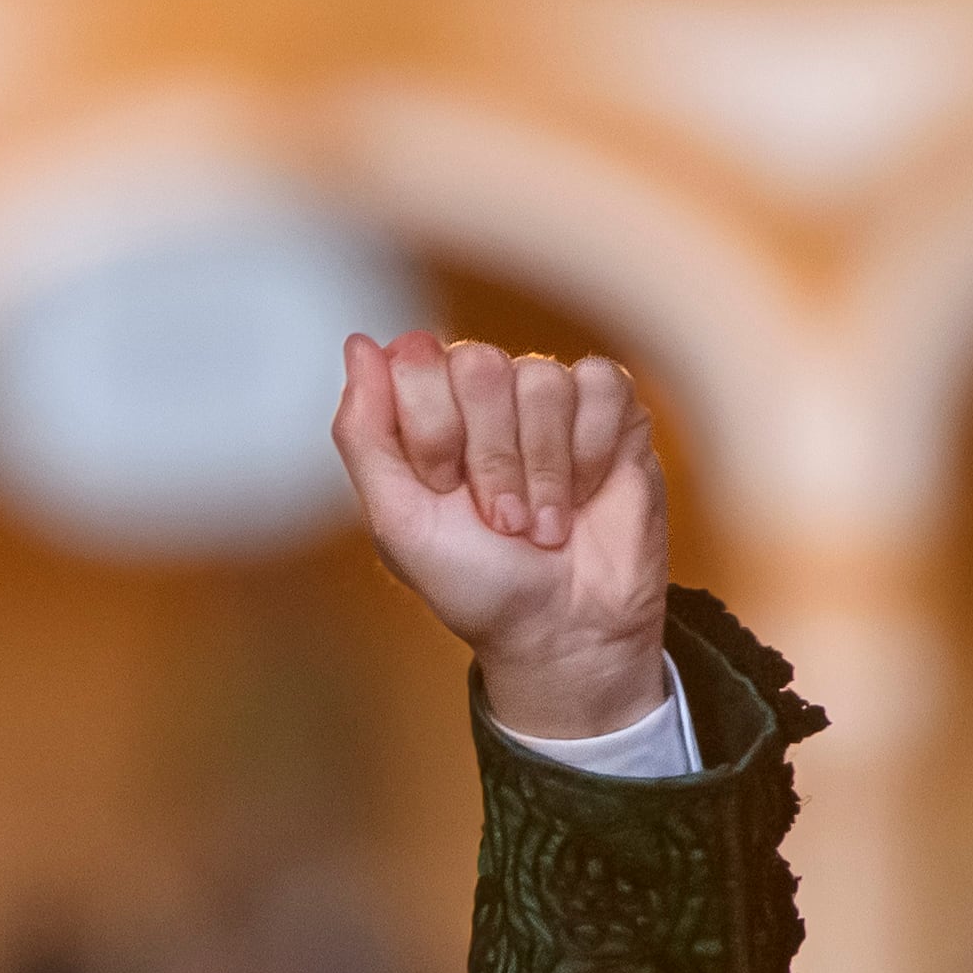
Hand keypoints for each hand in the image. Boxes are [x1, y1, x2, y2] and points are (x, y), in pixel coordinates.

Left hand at [331, 330, 670, 738]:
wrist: (561, 629)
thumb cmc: (476, 582)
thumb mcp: (397, 521)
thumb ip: (364, 434)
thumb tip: (359, 344)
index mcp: (428, 412)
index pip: (416, 360)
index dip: (431, 431)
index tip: (442, 491)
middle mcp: (487, 396)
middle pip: (479, 364)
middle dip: (489, 457)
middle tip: (498, 518)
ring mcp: (551, 399)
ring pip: (542, 378)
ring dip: (542, 470)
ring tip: (543, 526)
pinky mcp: (614, 410)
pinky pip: (600, 384)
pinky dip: (590, 452)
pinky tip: (585, 495)